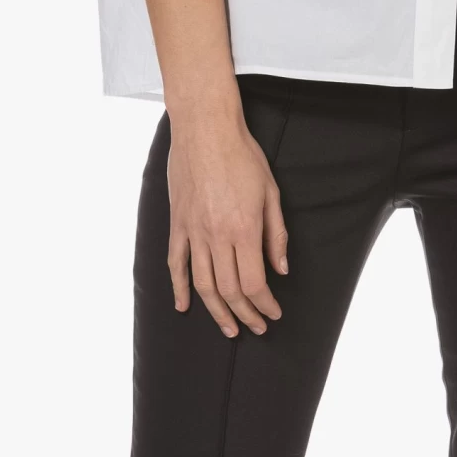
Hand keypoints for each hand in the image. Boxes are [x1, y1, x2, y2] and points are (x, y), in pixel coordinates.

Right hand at [165, 89, 288, 337]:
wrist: (205, 129)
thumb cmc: (242, 156)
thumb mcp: (271, 192)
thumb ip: (276, 234)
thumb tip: (281, 269)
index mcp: (243, 229)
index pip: (254, 282)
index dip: (265, 304)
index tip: (274, 314)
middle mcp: (216, 236)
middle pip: (228, 290)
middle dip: (245, 314)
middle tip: (256, 327)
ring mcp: (192, 231)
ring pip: (202, 284)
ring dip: (216, 311)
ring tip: (228, 328)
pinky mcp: (177, 224)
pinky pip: (175, 263)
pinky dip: (178, 288)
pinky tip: (183, 306)